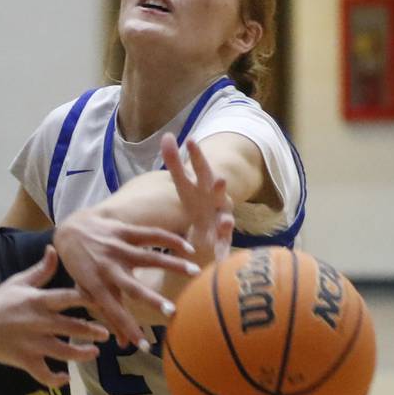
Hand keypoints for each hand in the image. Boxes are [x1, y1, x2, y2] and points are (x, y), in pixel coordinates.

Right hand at [0, 245, 108, 386]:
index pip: (69, 298)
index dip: (90, 300)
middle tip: (107, 334)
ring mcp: (31, 343)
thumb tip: (54, 248)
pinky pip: (43, 374)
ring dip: (82, 354)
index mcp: (38, 301)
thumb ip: (41, 270)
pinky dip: (55, 379)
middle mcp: (38, 321)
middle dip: (92, 331)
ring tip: (94, 353)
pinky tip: (65, 378)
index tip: (104, 302)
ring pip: (63, 352)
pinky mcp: (24, 360)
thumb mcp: (18, 283)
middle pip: (72, 326)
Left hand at [53, 210, 197, 347]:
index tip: (144, 346)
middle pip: (133, 287)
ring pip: (148, 257)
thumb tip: (124, 345)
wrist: (71, 231)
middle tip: (172, 312)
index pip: (114, 313)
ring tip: (195, 272)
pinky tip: (189, 248)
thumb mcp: (89, 292)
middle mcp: (108, 269)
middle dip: (152, 301)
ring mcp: (116, 249)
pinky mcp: (123, 231)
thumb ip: (108, 316)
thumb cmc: (82, 268)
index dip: (128, 329)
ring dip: (172, 264)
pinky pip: (150, 234)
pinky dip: (170, 240)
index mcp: (97, 287)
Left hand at [162, 133, 233, 268]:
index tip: (190, 140)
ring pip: (226, 222)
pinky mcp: (221, 243)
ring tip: (226, 221)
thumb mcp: (183, 185)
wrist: (207, 233)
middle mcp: (216, 202)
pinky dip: (223, 253)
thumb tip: (167, 135)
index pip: (201, 169)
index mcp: (204, 188)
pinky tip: (222, 260)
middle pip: (218, 194)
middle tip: (219, 179)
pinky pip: (224, 249)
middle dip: (219, 188)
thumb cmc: (195, 204)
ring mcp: (221, 222)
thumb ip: (174, 162)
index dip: (196, 156)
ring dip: (226, 221)